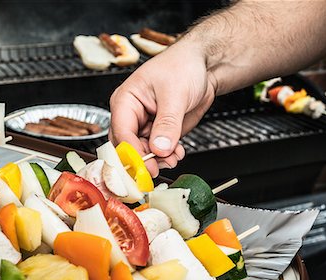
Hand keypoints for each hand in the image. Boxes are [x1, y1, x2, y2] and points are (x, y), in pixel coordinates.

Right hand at [109, 39, 216, 176]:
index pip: (122, 132)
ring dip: (158, 159)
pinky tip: (177, 152)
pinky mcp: (159, 132)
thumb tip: (159, 148)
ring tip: (174, 157)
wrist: (203, 66)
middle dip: (143, 159)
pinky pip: (157, 151)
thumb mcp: (175, 94)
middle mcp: (131, 115)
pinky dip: (167, 156)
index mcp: (125, 100)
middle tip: (159, 167)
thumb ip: (167, 124)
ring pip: (142, 152)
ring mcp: (145, 125)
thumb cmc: (182, 66)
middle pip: (127, 147)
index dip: (133, 152)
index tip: (146, 166)